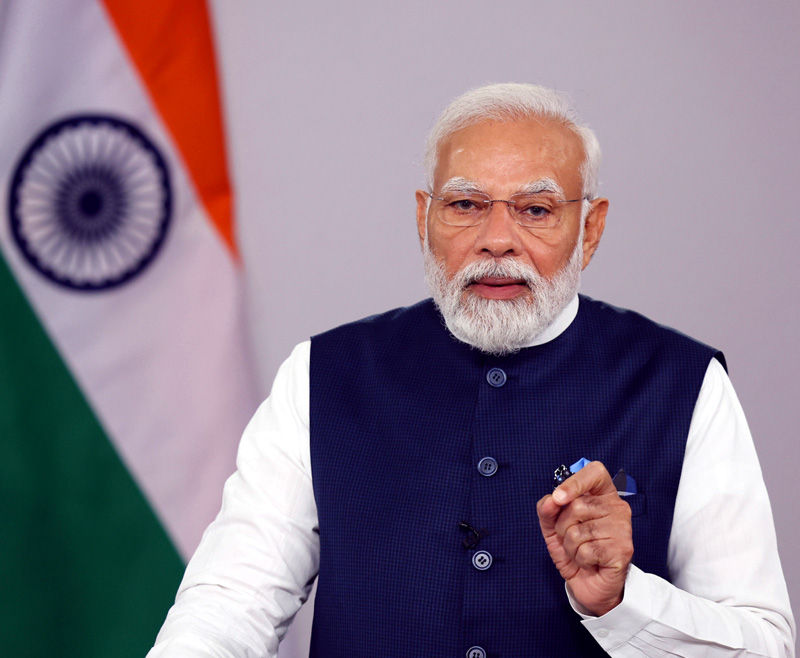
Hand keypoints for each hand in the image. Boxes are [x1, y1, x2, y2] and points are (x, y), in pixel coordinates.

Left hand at [536, 461, 632, 615]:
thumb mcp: (553, 526)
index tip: (559, 498)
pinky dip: (580, 559)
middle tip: (572, 538)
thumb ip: (548, 509)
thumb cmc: (575, 549)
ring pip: (579, 531)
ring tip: (581, 551)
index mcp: (602, 494)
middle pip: (578, 505)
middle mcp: (617, 507)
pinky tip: (591, 562)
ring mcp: (623, 528)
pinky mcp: (623, 550)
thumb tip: (551, 500)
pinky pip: (587, 550)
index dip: (575, 482)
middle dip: (563, 527)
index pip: (595, 472)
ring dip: (571, 546)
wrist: (589, 584)